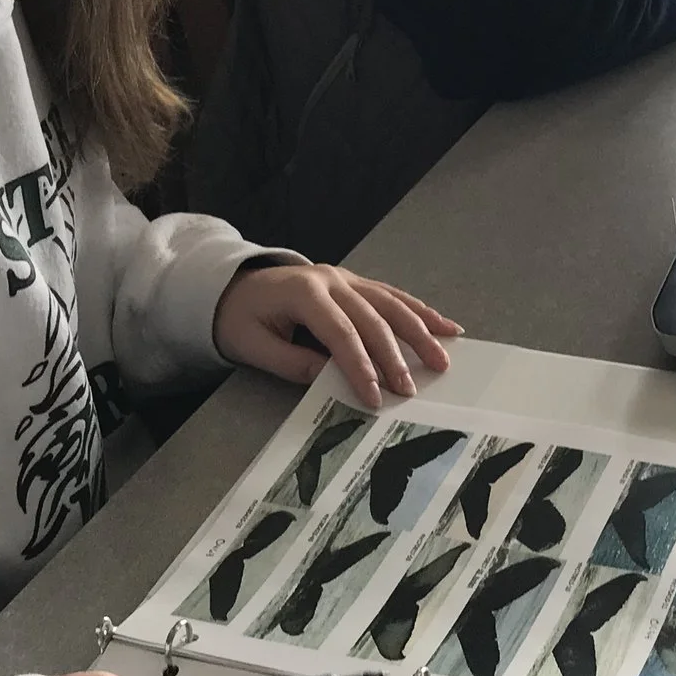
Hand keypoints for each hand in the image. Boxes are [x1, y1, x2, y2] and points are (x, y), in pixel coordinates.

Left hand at [215, 262, 461, 406]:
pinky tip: (444, 326)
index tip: (376, 397)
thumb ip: (293, 362)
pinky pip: (392, 296)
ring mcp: (346, 278)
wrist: (231, 287)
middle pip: (373, 319)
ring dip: (421, 331)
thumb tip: (332, 380)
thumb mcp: (253, 346)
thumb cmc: (240, 319)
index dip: (360, 366)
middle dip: (395, 356)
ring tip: (443, 358)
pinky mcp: (355, 283)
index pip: (341, 333)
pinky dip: (420, 311)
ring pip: (392, 303)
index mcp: (304, 293)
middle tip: (411, 390)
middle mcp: (331, 280)